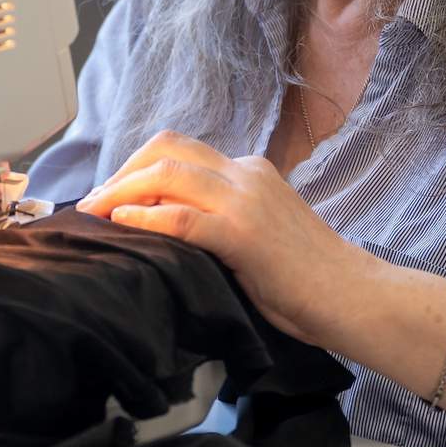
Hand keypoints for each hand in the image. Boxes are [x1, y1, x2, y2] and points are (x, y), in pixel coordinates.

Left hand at [75, 131, 370, 343]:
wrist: (352, 296)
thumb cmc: (306, 279)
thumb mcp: (259, 234)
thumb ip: (221, 220)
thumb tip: (165, 230)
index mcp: (249, 171)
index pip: (179, 150)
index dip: (136, 167)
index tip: (110, 195)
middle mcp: (245, 173)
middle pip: (165, 150)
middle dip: (121, 173)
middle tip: (92, 205)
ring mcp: (245, 199)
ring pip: (167, 173)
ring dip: (121, 192)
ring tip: (94, 216)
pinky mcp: (243, 233)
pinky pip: (181, 216)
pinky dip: (144, 217)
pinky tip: (121, 226)